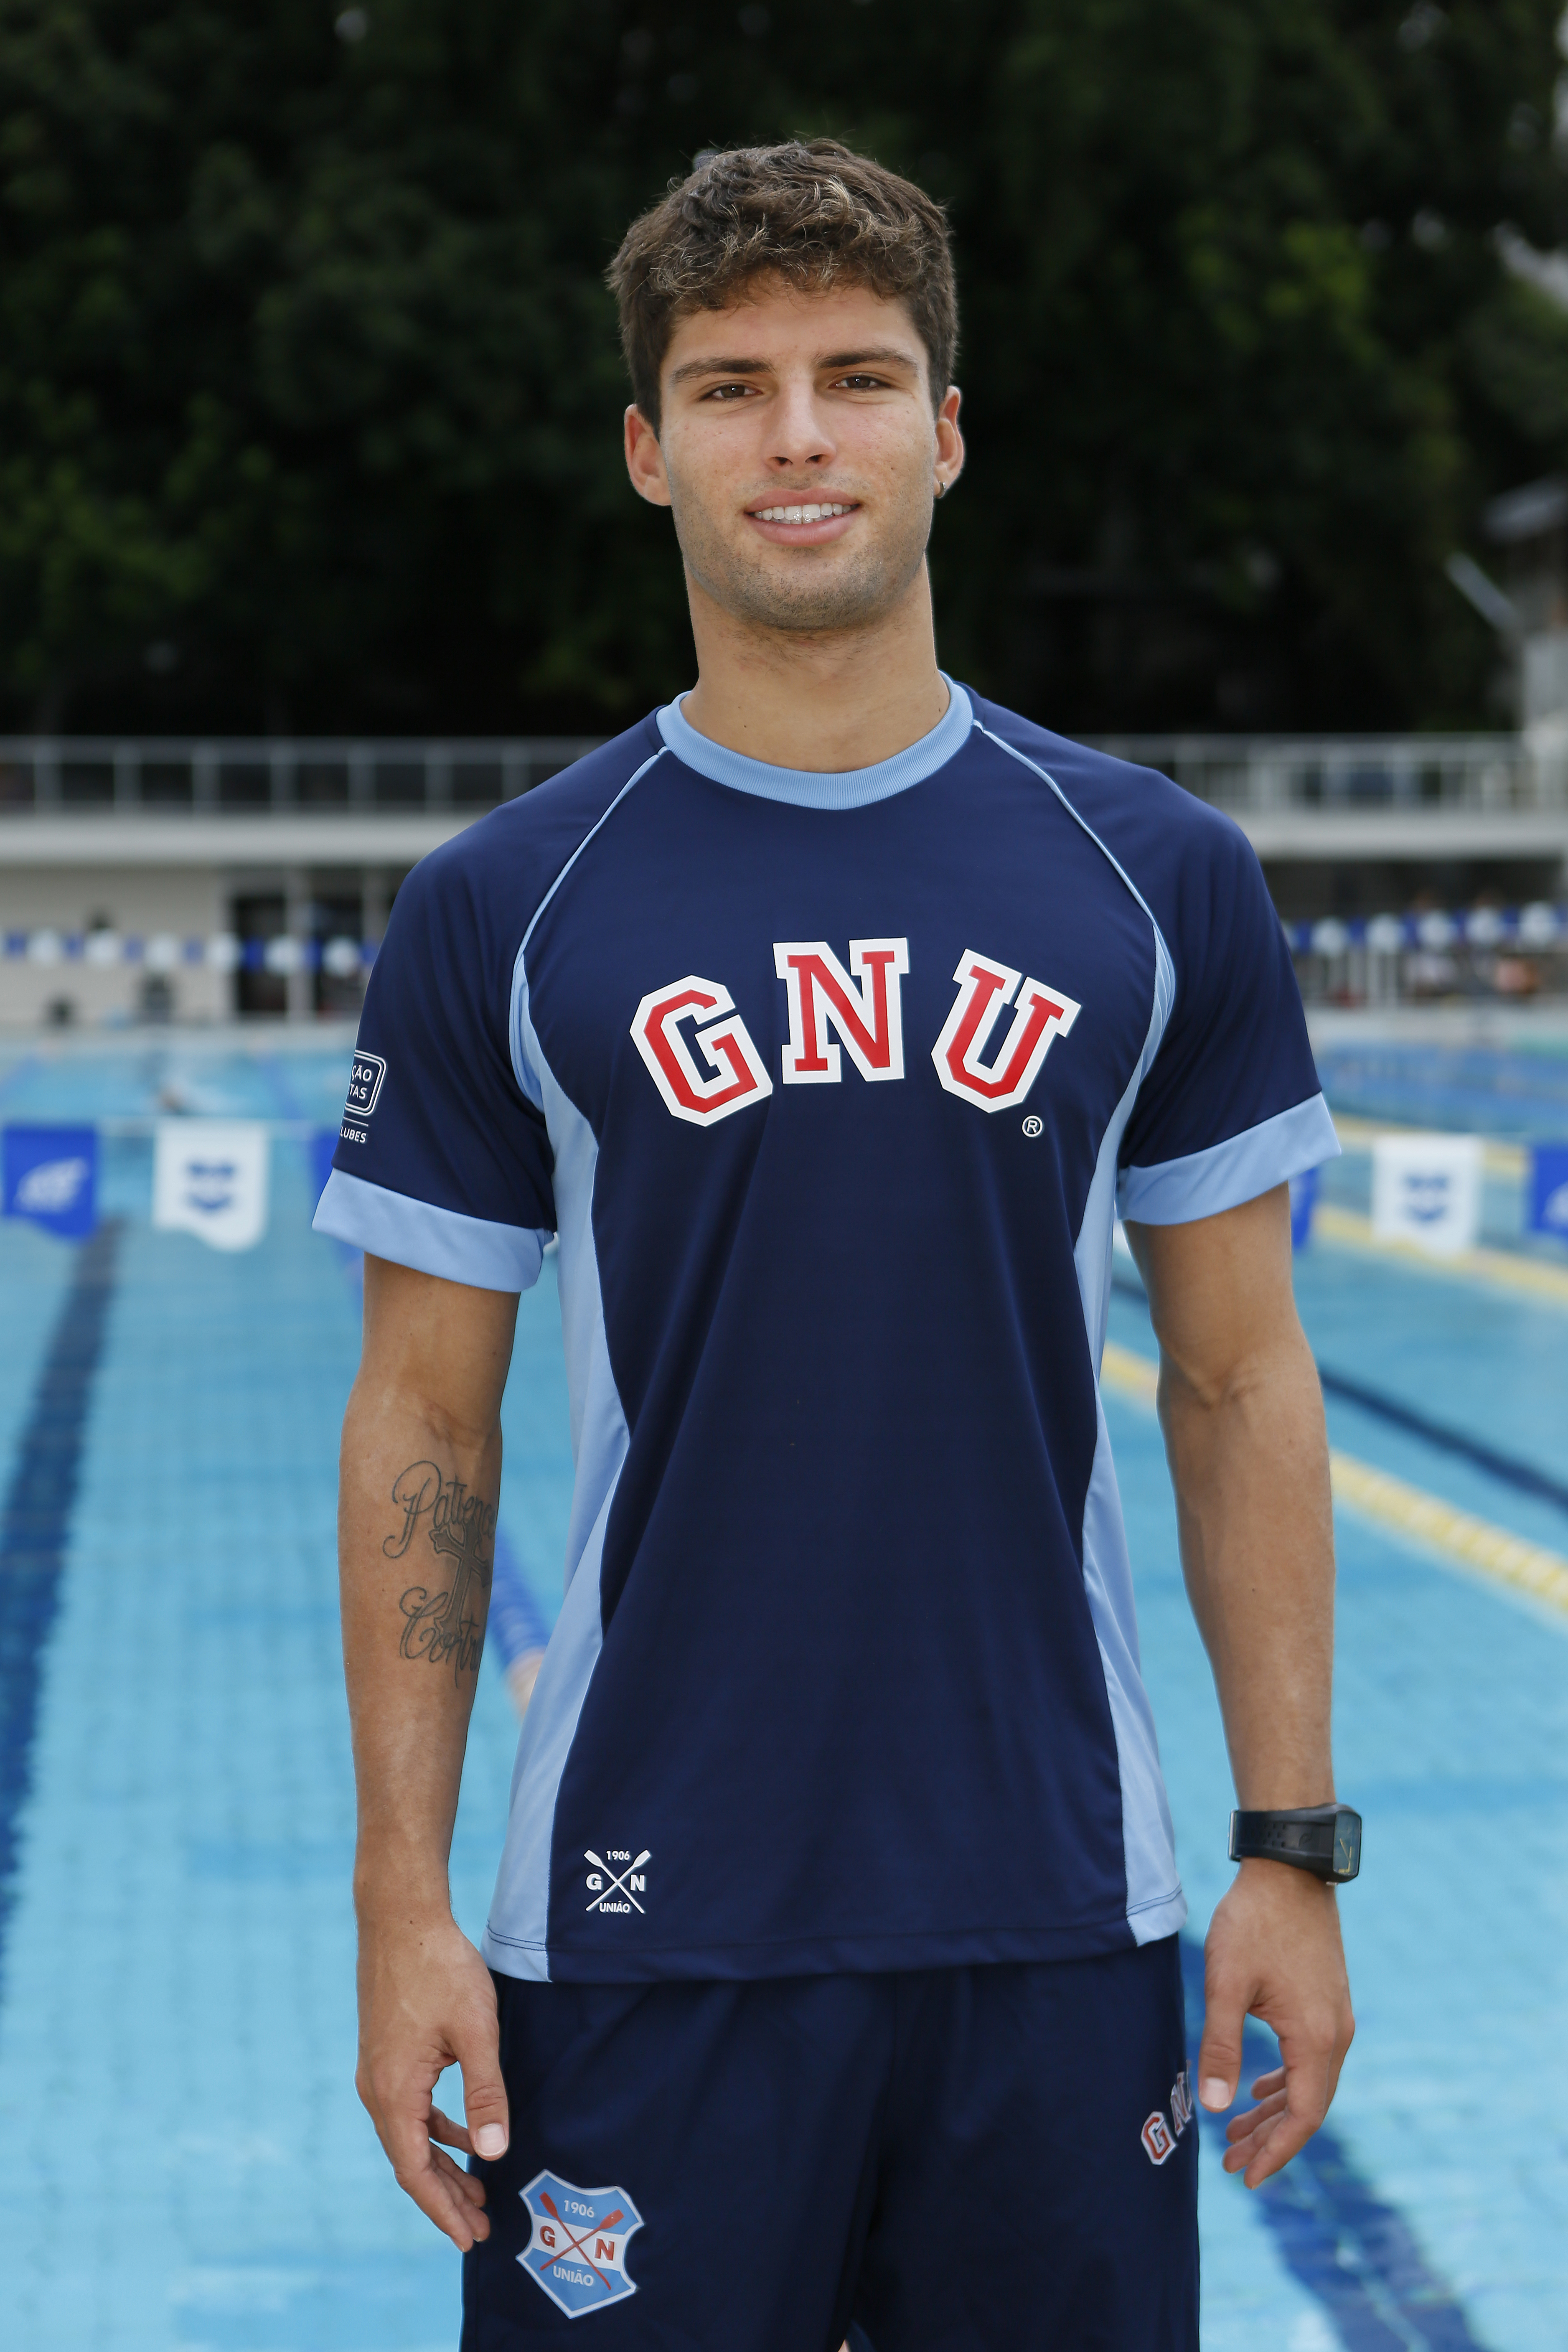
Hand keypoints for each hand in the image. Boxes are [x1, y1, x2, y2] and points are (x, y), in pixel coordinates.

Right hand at [355, 1908, 510, 2250]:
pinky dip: (436, 2132)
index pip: (416, 2172)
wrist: (401, 1917)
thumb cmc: (440, 1968)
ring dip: (442, 2167)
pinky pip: (409, 2110)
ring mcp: (377, 2072)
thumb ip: (485, 2093)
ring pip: (410, 2137)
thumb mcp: (476, 2030)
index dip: (443, 2210)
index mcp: (393, 2092)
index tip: (469, 2239)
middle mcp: (376, 2090)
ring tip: (478, 2193)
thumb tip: (493, 2154)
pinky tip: (462, 2137)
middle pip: (410, 2161)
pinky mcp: (386, 2055)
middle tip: (481, 2228)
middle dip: (446, 2198)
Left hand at [1198, 1859, 1353, 2187]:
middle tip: (1232, 2164)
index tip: (1246, 2177)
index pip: (1303, 2116)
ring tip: (1237, 2134)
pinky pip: (1310, 2058)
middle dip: (1271, 2139)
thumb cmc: (1253, 1922)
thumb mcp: (1225, 1983)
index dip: (1276, 2151)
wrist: (1288, 1870)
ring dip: (1275, 2110)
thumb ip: (1221, 2046)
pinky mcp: (1327, 2002)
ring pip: (1309, 2082)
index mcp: (1315, 2038)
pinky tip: (1260, 2088)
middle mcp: (1335, 2034)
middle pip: (1308, 2106)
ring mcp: (1335, 2018)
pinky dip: (1285, 2081)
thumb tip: (1214, 2107)